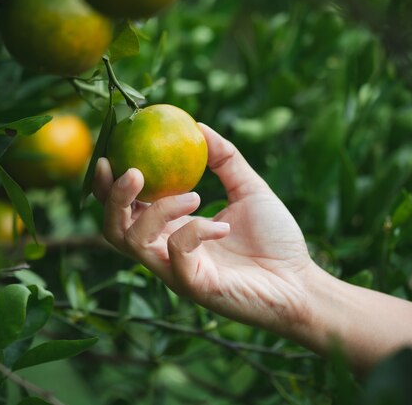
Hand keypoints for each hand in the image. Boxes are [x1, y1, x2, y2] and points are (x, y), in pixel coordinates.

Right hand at [93, 123, 315, 335]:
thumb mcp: (249, 188)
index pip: (126, 208)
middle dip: (114, 197)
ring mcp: (176, 270)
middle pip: (113, 229)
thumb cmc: (275, 238)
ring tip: (193, 195)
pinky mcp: (192, 286)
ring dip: (157, 209)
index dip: (110, 184)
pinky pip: (175, 253)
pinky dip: (195, 231)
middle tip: (133, 171)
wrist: (300, 282)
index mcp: (172, 229)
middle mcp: (166, 250)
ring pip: (133, 241)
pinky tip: (222, 226)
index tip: (113, 152)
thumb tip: (198, 125)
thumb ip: (224, 158)